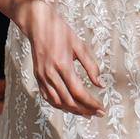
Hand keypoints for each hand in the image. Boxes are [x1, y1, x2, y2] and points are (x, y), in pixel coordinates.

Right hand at [15, 0, 104, 117]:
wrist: (38, 24)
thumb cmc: (60, 31)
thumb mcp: (79, 45)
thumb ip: (91, 66)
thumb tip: (100, 84)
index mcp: (63, 65)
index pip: (79, 92)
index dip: (91, 103)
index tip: (102, 108)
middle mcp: (51, 74)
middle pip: (69, 101)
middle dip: (84, 110)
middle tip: (97, 113)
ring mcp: (42, 78)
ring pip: (58, 103)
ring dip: (72, 111)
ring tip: (86, 113)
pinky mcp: (37, 78)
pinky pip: (48, 98)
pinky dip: (59, 105)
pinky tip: (69, 106)